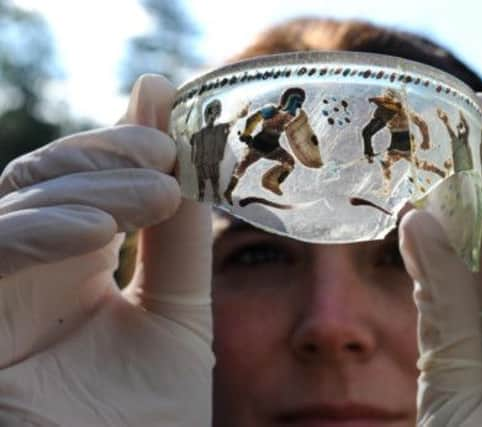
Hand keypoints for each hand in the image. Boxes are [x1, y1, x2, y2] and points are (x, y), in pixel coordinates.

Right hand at [0, 75, 213, 425]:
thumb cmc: (152, 411)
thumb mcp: (179, 310)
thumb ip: (180, 233)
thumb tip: (175, 131)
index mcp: (74, 265)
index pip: (79, 182)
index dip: (117, 148)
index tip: (169, 128)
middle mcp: (27, 275)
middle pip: (38, 182)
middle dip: (100, 157)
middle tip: (162, 151)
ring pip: (13, 211)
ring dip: (84, 191)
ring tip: (156, 193)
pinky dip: (32, 237)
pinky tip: (94, 232)